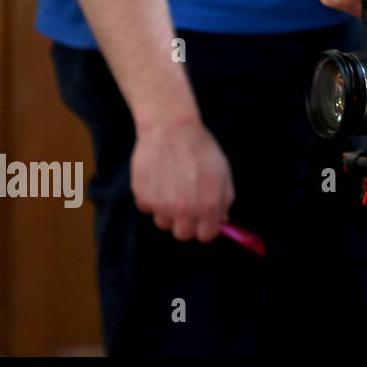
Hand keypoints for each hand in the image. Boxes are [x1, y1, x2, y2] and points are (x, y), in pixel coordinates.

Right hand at [131, 119, 234, 241]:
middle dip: (187, 223)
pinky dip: (152, 199)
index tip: (204, 221)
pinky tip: (159, 180)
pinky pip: (148, 208)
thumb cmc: (201, 149)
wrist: (171, 129)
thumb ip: (224, 200)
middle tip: (187, 206)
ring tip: (172, 188)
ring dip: (168, 212)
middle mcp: (184, 210)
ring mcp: (161, 205)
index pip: (206, 236)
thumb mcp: (223, 173)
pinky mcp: (142, 197)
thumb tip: (222, 219)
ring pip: (163, 223)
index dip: (206, 229)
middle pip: (183, 235)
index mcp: (207, 206)